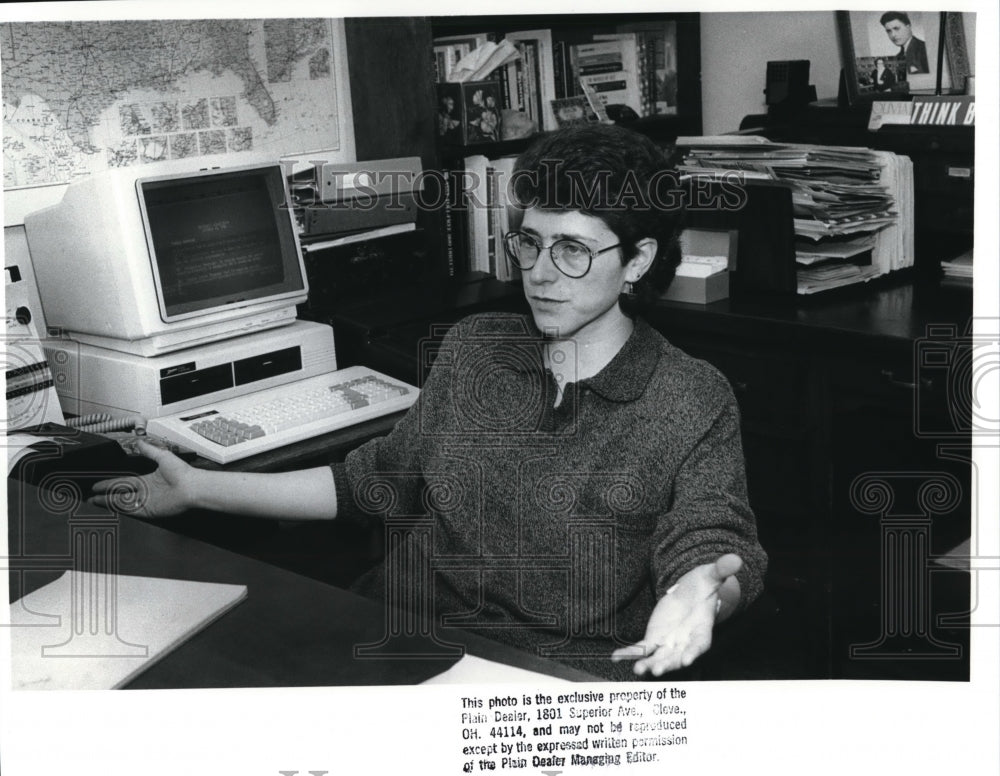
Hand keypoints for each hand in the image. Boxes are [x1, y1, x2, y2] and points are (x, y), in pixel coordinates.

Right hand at [90, 439, 195, 517]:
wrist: (193, 487)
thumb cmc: (183, 473)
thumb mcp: (163, 456)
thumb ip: (149, 450)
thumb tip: (139, 441)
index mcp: (147, 480)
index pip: (123, 482)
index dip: (109, 484)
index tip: (97, 485)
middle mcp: (145, 491)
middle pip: (120, 494)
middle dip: (104, 495)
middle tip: (90, 497)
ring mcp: (146, 502)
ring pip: (122, 503)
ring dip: (108, 503)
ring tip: (93, 503)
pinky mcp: (149, 511)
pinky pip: (131, 510)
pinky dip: (120, 510)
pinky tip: (109, 508)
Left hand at [611, 554, 742, 676]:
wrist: (689, 593)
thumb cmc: (703, 586)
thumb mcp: (711, 575)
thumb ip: (721, 570)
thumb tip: (736, 559)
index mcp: (702, 629)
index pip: (700, 644)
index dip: (694, 652)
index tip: (687, 660)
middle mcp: (685, 641)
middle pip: (677, 656)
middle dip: (668, 664)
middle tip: (657, 671)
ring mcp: (669, 642)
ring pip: (659, 656)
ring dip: (648, 663)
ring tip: (638, 670)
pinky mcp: (654, 638)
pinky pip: (642, 648)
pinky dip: (630, 653)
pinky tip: (616, 657)